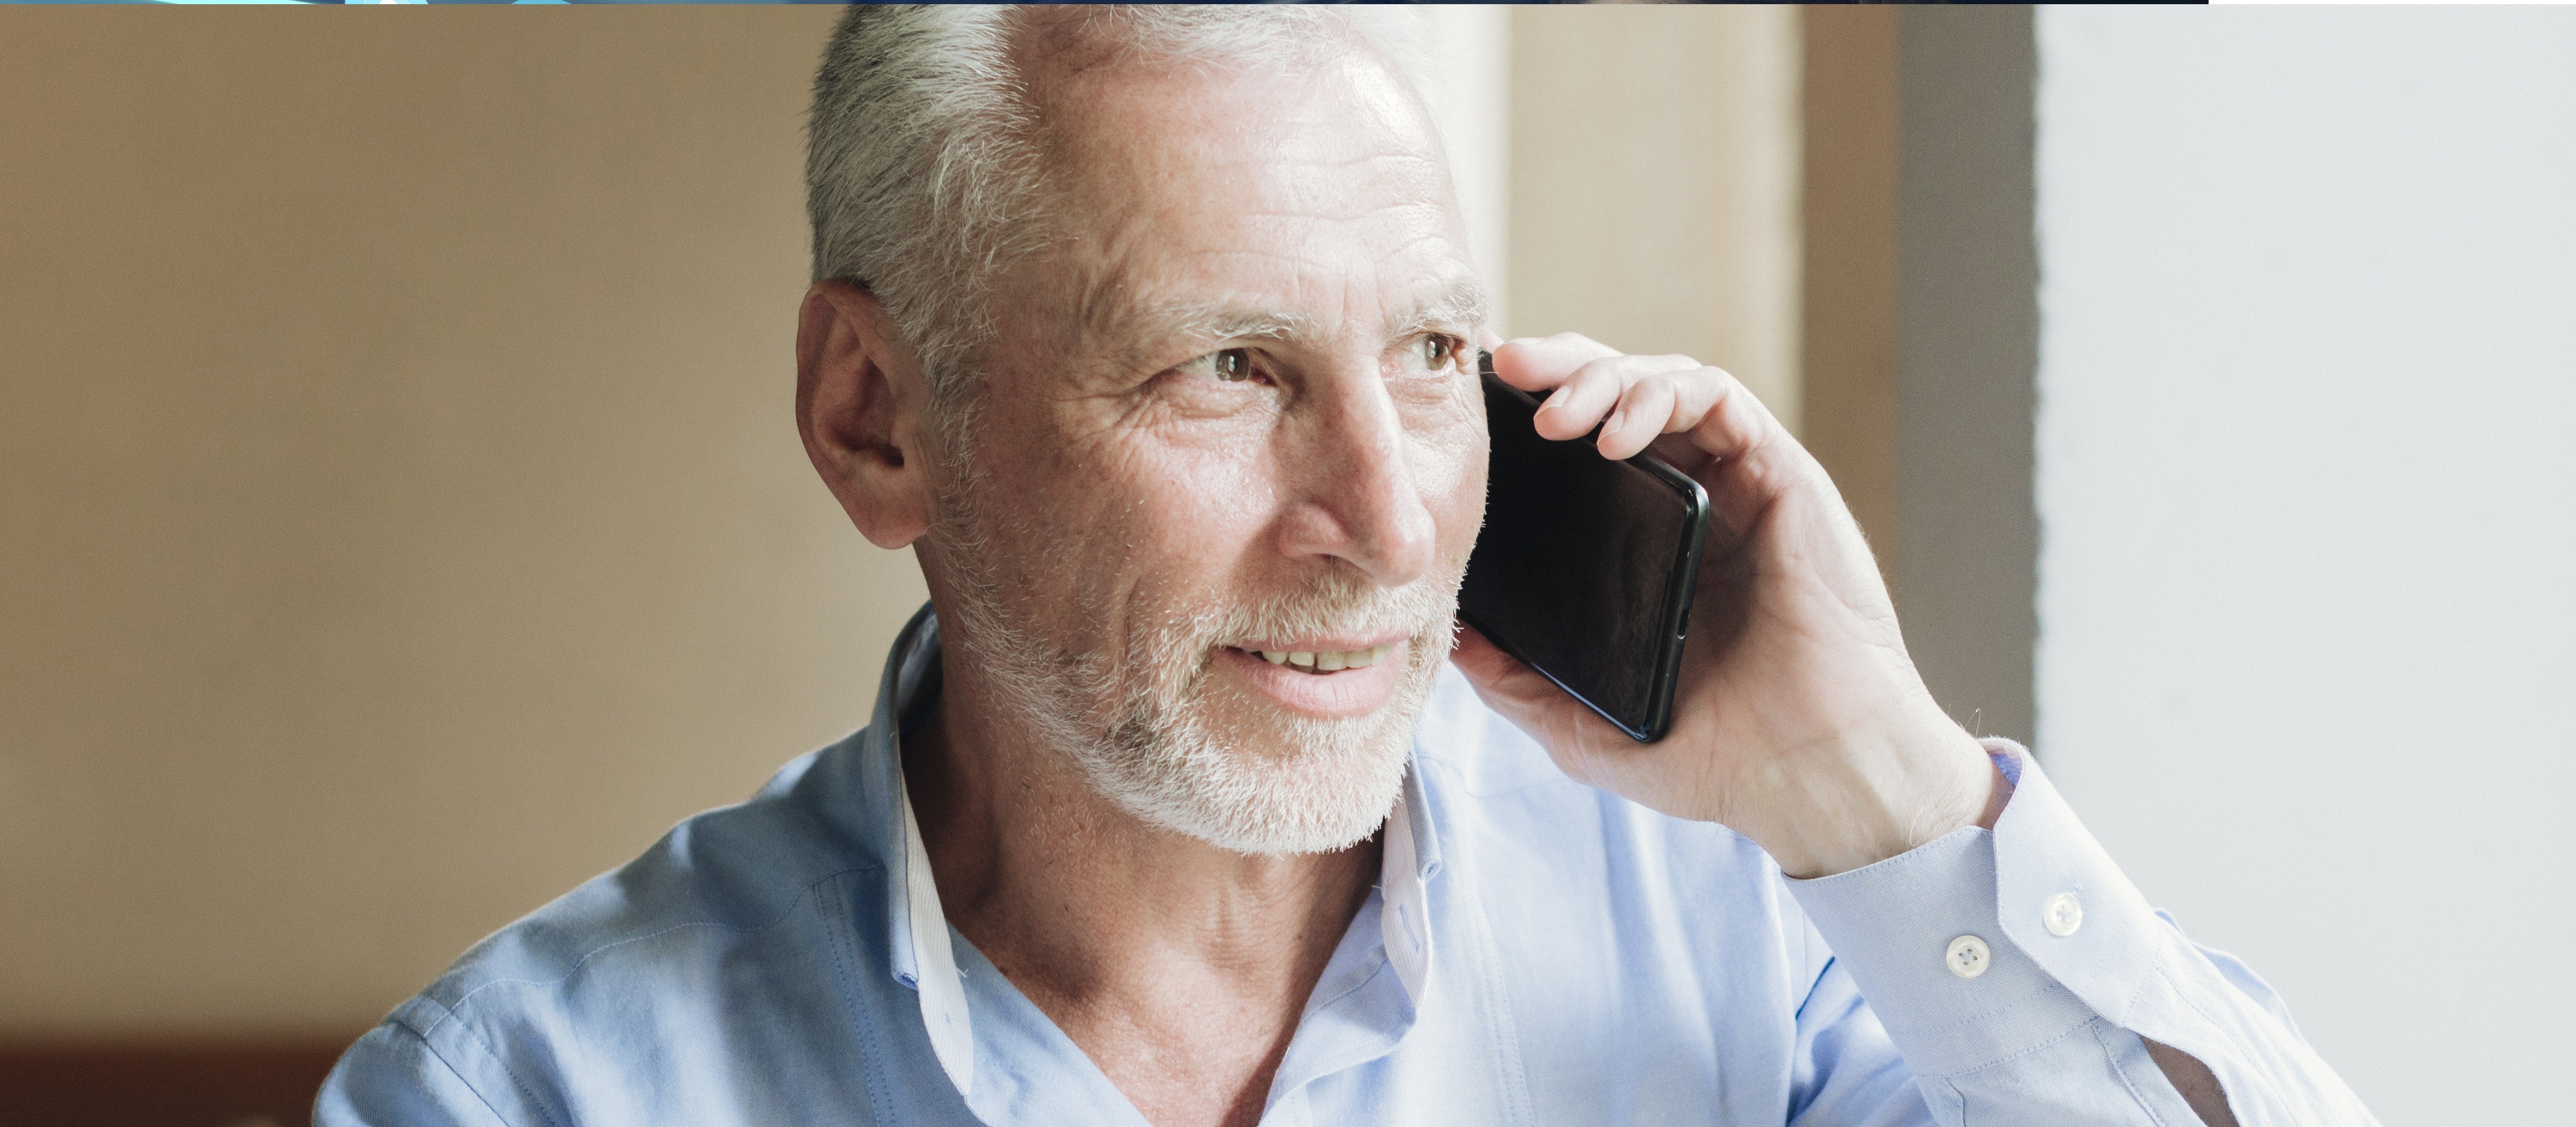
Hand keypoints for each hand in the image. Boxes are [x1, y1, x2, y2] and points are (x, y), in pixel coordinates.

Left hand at [1449, 334, 2004, 878]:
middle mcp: (1690, 504)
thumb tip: (1447, 633)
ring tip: (1551, 412)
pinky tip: (1615, 434)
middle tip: (1501, 366)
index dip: (1526, 411)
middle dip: (1556, 368)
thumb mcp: (1584, 726)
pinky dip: (1664, 394)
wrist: (1814, 776)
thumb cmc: (1720, 756)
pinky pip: (1721, 399)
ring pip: (1664, 381)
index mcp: (1643, 546)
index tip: (1470, 403)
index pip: (1578, 450)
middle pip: (1616, 395)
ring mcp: (1738, 486)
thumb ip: (1514, 682)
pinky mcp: (1782, 475)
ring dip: (1601, 375)